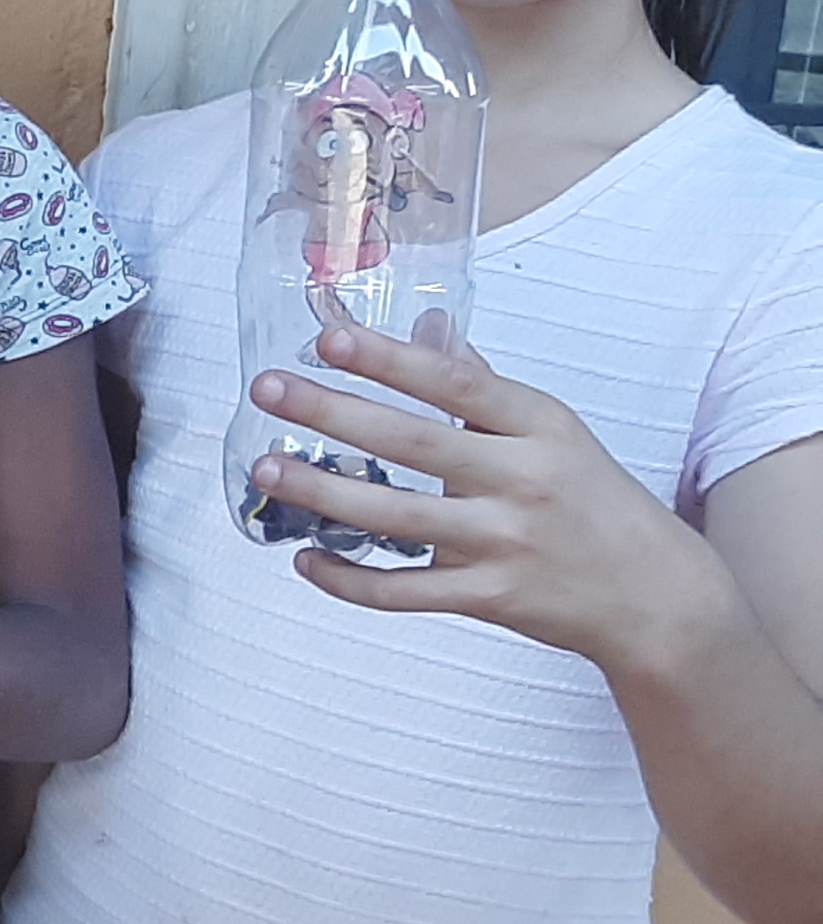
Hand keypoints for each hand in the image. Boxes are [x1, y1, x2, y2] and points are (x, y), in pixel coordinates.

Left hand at [252, 320, 727, 662]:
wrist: (658, 596)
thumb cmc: (594, 501)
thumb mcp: (554, 432)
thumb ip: (484, 387)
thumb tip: (431, 325)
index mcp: (540, 427)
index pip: (457, 384)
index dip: (390, 360)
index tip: (328, 337)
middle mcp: (524, 480)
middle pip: (416, 444)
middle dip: (334, 413)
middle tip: (268, 389)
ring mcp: (507, 543)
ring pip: (398, 519)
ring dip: (323, 494)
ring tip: (265, 469)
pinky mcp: (493, 598)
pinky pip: (406, 592)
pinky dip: (349, 580)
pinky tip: (306, 559)